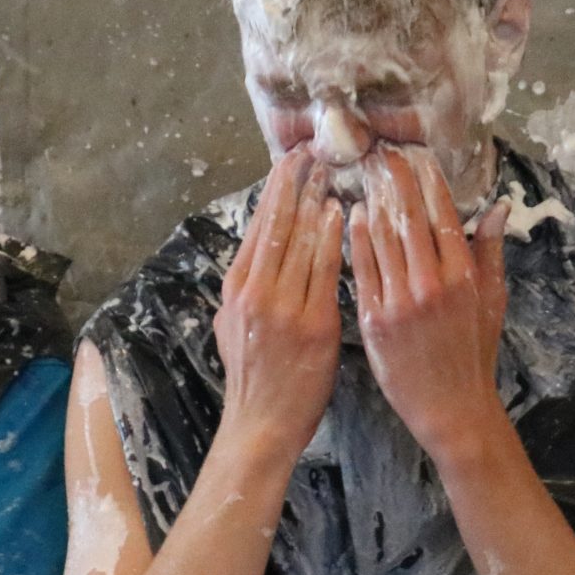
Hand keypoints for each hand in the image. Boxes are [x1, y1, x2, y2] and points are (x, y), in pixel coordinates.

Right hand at [215, 149, 344, 463]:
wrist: (262, 425)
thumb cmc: (255, 379)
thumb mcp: (234, 326)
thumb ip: (246, 290)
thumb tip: (255, 255)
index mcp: (235, 290)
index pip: (256, 228)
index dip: (273, 191)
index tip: (287, 162)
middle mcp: (254, 293)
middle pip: (276, 225)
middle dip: (293, 184)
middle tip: (309, 149)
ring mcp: (282, 308)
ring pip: (299, 241)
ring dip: (314, 201)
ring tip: (327, 169)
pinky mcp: (312, 325)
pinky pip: (324, 272)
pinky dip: (331, 239)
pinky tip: (340, 214)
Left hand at [351, 144, 509, 461]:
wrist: (451, 408)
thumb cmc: (473, 354)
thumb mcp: (492, 301)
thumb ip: (490, 252)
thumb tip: (497, 206)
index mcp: (463, 276)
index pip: (443, 215)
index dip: (428, 181)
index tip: (416, 155)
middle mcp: (431, 284)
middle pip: (409, 218)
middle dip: (396, 181)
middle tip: (382, 151)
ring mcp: (399, 301)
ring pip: (382, 239)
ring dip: (373, 202)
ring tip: (364, 173)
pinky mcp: (373, 319)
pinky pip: (362, 269)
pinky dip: (356, 239)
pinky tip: (353, 215)